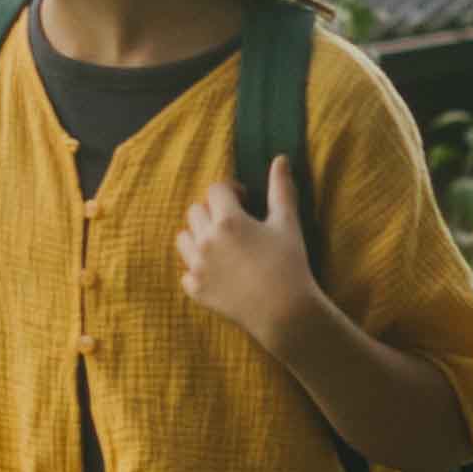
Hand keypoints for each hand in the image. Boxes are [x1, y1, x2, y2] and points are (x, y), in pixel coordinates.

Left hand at [174, 156, 325, 349]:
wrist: (284, 312)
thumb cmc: (289, 263)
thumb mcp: (287, 222)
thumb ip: (280, 188)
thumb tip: (280, 159)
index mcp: (227, 220)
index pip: (215, 189)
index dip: (230, 190)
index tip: (245, 200)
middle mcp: (206, 240)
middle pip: (195, 211)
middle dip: (212, 211)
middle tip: (234, 223)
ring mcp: (197, 266)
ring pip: (183, 238)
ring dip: (199, 236)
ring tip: (222, 245)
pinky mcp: (196, 290)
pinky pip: (186, 271)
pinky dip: (198, 268)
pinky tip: (219, 271)